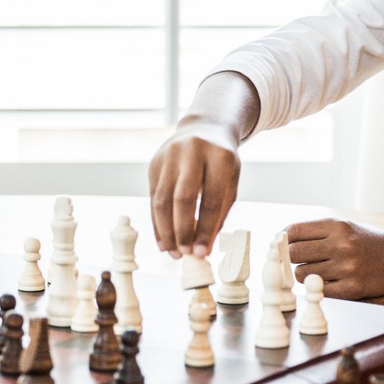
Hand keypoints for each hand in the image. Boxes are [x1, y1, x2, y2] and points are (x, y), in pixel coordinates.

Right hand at [148, 118, 242, 258]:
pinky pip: (153, 197)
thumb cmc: (221, 162)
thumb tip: (203, 247)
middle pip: (183, 198)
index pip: (212, 199)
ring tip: (172, 252)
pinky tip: (163, 240)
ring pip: (162, 199)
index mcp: (220, 156)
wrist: (204, 129)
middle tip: (185, 253)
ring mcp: (169, 155)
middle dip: (182, 230)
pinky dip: (157, 222)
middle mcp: (192, 152)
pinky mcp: (154, 163)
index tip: (203, 252)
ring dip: (166, 230)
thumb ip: (219, 212)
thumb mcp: (230, 181)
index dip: (206, 228)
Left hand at [285, 219, 383, 299]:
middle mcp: (342, 245)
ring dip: (306, 275)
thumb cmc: (368, 243)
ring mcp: (347, 268)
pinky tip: (330, 282)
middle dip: (293, 259)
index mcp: (338, 226)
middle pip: (294, 254)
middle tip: (302, 261)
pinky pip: (320, 290)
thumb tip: (281, 239)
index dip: (284, 240)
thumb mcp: (346, 227)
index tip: (283, 245)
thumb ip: (316, 232)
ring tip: (320, 271)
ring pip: (303, 274)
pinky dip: (320, 288)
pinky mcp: (353, 289)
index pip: (294, 232)